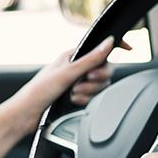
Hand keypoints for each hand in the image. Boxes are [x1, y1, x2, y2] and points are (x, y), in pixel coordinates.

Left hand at [12, 35, 130, 132]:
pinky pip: (93, 97)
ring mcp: (77, 82)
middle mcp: (76, 67)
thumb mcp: (68, 72)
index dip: (115, 46)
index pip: (99, 47)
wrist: (28, 114)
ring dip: (89, 91)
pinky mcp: (77, 96)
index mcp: (72, 56)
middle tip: (87, 80)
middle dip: (97, 77)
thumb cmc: (40, 90)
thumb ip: (90, 59)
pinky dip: (85, 100)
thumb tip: (108, 42)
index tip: (129, 48)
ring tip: (73, 93)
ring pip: (99, 84)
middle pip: (104, 69)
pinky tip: (73, 102)